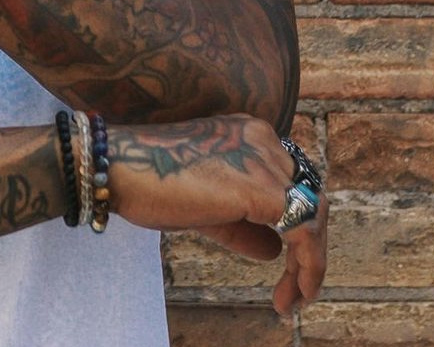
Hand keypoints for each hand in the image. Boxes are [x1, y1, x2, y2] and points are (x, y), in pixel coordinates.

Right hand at [104, 114, 326, 315]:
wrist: (118, 167)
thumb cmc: (150, 182)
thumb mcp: (205, 204)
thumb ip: (241, 224)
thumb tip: (273, 250)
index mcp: (248, 133)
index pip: (292, 181)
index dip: (296, 225)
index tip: (286, 266)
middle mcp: (262, 138)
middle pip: (310, 197)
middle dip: (309, 248)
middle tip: (295, 290)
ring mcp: (265, 160)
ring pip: (315, 215)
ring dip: (310, 264)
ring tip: (291, 300)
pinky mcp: (262, 189)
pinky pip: (304, 232)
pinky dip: (308, 268)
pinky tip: (293, 296)